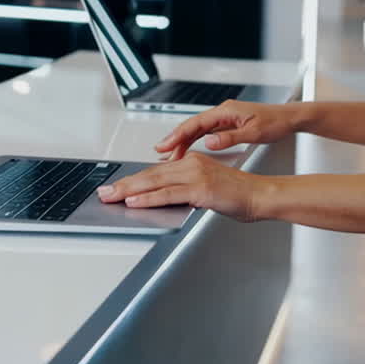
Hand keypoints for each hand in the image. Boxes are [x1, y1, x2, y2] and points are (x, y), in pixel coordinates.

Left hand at [96, 152, 265, 221]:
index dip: (133, 180)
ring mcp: (195, 175)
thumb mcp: (207, 187)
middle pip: (150, 175)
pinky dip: (148, 198)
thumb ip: (185, 189)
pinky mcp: (200, 189)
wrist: (260, 195)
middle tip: (104, 193)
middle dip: (124, 185)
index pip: (155, 171)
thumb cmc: (238, 194)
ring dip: (129, 191)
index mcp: (191, 161)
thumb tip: (165, 198)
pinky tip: (135, 202)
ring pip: (154, 182)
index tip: (116, 187)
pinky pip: (168, 194)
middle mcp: (191, 164)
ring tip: (111, 197)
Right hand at [154, 100, 298, 161]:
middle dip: (175, 139)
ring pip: (197, 129)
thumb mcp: (253, 133)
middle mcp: (223, 112)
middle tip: (160, 153)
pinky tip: (189, 151)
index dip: (178, 135)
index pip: (195, 123)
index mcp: (226, 111)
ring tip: (170, 156)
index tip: (165, 146)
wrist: (289, 118)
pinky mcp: (228, 124)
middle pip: (192, 125)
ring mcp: (225, 118)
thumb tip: (209, 142)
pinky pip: (205, 132)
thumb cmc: (275, 122)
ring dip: (183, 141)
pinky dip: (195, 141)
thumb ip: (229, 137)